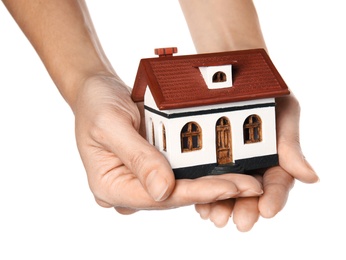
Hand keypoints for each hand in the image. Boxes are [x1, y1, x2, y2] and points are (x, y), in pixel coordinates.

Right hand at [73, 75, 263, 213]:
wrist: (95, 91)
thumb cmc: (96, 104)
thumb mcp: (111, 125)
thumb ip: (137, 157)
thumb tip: (164, 191)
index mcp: (110, 186)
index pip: (159, 196)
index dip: (196, 192)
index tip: (230, 187)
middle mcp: (126, 189)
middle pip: (174, 196)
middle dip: (213, 191)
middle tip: (252, 187)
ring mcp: (139, 181)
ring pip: (180, 188)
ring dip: (213, 185)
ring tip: (248, 181)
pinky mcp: (151, 169)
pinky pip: (179, 174)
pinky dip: (202, 172)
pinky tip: (227, 170)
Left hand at [194, 92, 318, 230]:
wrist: (235, 77)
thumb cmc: (267, 93)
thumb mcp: (284, 114)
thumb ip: (291, 146)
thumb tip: (312, 178)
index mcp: (275, 159)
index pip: (278, 183)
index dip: (274, 198)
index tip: (268, 211)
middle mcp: (253, 165)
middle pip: (251, 194)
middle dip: (246, 209)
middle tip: (240, 223)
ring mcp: (230, 164)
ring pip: (227, 191)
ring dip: (222, 206)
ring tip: (215, 217)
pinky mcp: (208, 160)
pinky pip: (207, 179)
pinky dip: (204, 193)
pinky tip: (199, 203)